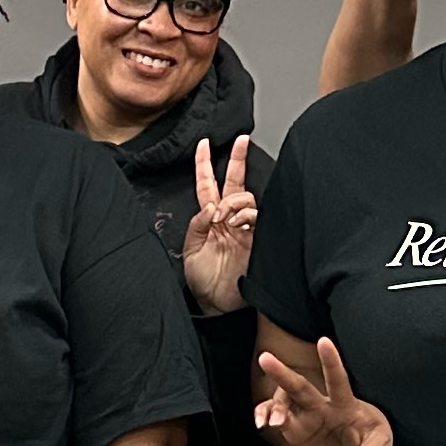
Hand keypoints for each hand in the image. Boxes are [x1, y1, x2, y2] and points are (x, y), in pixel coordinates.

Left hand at [182, 138, 258, 316]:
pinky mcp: (256, 239)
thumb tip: (212, 206)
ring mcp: (243, 228)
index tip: (204, 144)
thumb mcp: (189, 249)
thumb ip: (197, 224)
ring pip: (245, 198)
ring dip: (234, 200)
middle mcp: (227, 219)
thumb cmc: (201, 280)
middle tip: (241, 141)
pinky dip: (246, 215)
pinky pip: (255, 217)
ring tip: (225, 216)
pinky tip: (238, 224)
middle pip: (234, 183)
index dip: (204, 164)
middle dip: (238, 160)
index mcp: (209, 219)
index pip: (208, 184)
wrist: (214, 304)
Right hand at [254, 336, 393, 445]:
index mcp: (345, 404)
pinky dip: (264, 416)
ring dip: (274, 408)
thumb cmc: (368, 438)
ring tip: (273, 422)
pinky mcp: (292, 427)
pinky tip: (261, 424)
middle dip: (282, 373)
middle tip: (265, 358)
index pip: (338, 380)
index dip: (331, 361)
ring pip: (282, 402)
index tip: (323, 341)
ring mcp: (304, 415)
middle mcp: (321, 405)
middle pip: (300, 386)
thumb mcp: (380, 444)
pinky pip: (272, 416)